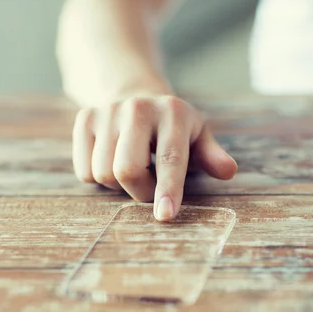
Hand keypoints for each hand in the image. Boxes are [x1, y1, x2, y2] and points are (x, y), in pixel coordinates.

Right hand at [72, 94, 237, 220]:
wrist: (136, 95)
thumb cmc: (173, 128)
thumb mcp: (197, 136)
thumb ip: (211, 156)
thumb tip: (228, 171)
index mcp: (172, 112)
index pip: (170, 158)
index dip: (167, 189)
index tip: (165, 215)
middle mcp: (137, 107)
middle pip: (127, 170)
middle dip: (140, 192)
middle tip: (151, 188)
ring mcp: (107, 111)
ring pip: (103, 173)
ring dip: (119, 185)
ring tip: (134, 168)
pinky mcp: (84, 118)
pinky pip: (84, 171)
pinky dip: (98, 178)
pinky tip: (112, 160)